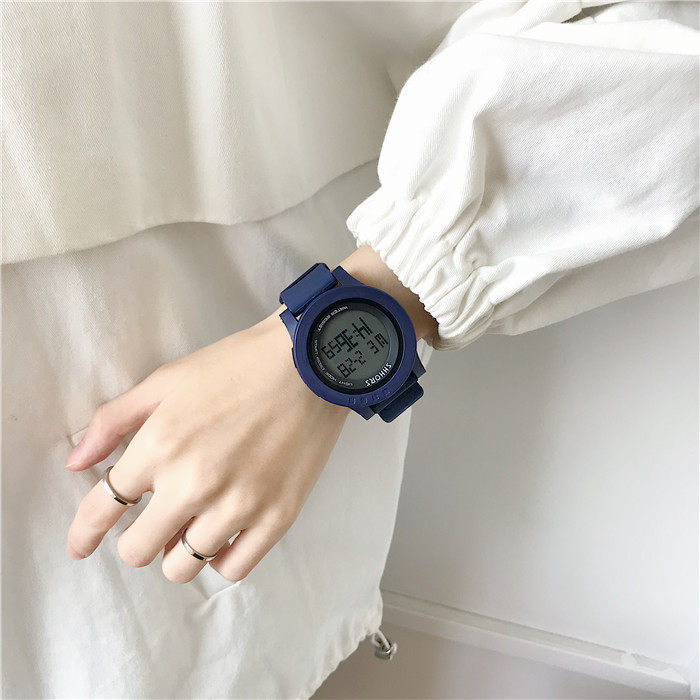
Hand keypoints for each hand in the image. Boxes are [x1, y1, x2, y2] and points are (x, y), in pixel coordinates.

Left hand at [65, 246, 435, 582]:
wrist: (309, 363)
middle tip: (152, 520)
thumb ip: (114, 420)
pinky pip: (233, 569)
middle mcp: (194, 484)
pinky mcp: (278, 516)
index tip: (81, 545)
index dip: (83, 533)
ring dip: (176, 551)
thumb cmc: (237, 366)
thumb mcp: (166, 380)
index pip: (102, 509)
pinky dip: (218, 560)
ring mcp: (239, 505)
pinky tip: (221, 536)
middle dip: (136, 538)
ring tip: (189, 526)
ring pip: (183, 567)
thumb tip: (78, 462)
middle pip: (138, 550)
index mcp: (160, 447)